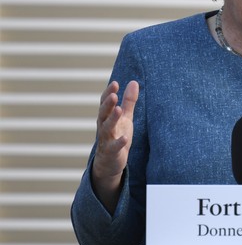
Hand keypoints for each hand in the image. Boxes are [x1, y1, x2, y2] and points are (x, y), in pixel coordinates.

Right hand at [91, 80, 138, 212]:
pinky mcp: (112, 152)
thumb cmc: (117, 135)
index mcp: (107, 117)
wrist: (110, 162)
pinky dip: (119, 142)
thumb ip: (129, 101)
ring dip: (112, 119)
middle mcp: (104, 127)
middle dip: (108, 104)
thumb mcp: (125, 117)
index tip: (115, 83)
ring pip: (106, 128)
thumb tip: (133, 82)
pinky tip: (125, 138)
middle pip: (103, 114)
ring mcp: (106, 140)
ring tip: (118, 110)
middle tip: (114, 95)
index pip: (105, 103)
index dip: (109, 93)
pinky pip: (114, 147)